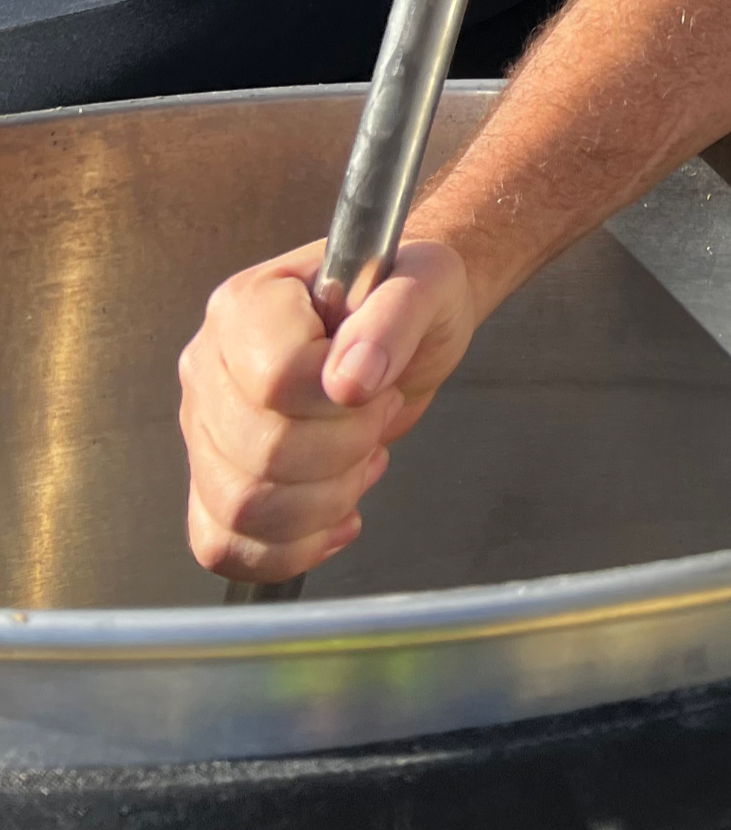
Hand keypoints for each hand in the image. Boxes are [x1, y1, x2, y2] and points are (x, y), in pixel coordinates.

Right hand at [178, 238, 475, 586]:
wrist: (404, 326)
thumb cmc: (408, 292)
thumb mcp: (428, 281)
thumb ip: (394, 316)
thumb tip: (350, 380)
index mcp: (246, 305)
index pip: (275, 380)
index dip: (340, 401)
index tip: (379, 382)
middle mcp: (209, 367)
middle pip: (262, 452)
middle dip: (346, 449)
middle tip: (378, 414)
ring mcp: (203, 429)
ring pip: (242, 508)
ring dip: (326, 501)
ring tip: (361, 457)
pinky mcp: (214, 480)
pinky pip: (222, 545)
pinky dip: (291, 547)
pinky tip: (338, 515)